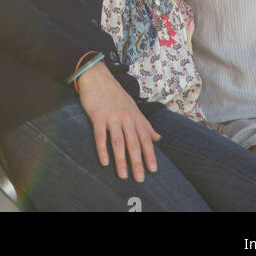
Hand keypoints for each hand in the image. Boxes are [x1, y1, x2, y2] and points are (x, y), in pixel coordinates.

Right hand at [75, 60, 160, 183]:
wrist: (97, 76)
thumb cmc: (115, 94)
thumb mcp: (133, 107)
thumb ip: (145, 124)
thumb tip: (158, 138)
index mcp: (135, 116)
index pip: (145, 138)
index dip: (150, 154)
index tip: (153, 170)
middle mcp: (125, 117)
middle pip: (133, 142)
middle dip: (137, 162)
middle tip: (139, 179)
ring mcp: (111, 116)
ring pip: (118, 141)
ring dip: (121, 160)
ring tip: (123, 176)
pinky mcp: (97, 115)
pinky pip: (100, 135)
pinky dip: (102, 149)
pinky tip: (104, 162)